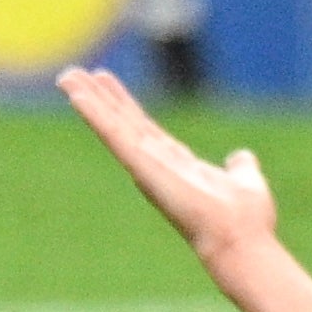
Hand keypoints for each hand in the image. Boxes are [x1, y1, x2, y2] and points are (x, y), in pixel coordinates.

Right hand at [57, 63, 278, 263]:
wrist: (240, 238)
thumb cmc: (245, 218)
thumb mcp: (243, 180)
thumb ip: (240, 167)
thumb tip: (242, 158)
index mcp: (175, 162)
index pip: (142, 127)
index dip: (123, 105)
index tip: (104, 82)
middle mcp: (154, 163)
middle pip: (121, 123)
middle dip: (98, 98)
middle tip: (71, 74)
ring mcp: (146, 165)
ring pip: (112, 126)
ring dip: (88, 101)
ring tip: (66, 77)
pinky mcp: (143, 167)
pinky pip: (116, 136)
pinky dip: (96, 116)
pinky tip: (77, 96)